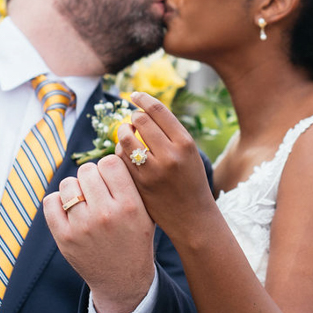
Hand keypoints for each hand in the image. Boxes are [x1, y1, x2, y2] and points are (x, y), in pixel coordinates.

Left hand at [43, 155, 155, 312]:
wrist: (123, 280)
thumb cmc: (135, 238)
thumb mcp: (145, 210)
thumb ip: (133, 181)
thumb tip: (117, 146)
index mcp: (129, 206)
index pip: (110, 162)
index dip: (108, 167)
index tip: (111, 178)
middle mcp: (105, 215)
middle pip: (87, 170)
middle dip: (91, 177)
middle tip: (97, 191)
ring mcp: (82, 227)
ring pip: (68, 184)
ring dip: (75, 189)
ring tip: (85, 203)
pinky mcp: (63, 237)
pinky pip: (50, 201)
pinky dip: (58, 202)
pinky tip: (70, 210)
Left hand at [114, 92, 217, 242]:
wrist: (192, 217)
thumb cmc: (190, 181)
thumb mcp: (189, 154)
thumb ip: (170, 133)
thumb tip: (143, 109)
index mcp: (185, 143)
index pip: (158, 110)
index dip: (143, 99)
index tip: (134, 95)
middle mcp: (170, 154)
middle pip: (140, 120)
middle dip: (133, 117)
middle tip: (133, 120)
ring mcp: (153, 170)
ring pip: (126, 137)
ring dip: (123, 131)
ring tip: (127, 133)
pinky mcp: (139, 183)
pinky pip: (121, 158)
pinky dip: (120, 150)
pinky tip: (125, 152)